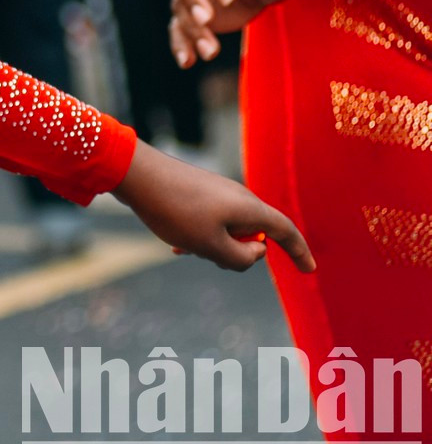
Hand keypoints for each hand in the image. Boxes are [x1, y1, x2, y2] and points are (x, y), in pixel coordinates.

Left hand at [112, 140, 314, 273]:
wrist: (135, 173)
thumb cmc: (174, 211)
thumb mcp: (211, 246)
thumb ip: (242, 259)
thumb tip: (257, 252)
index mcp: (250, 208)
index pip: (285, 232)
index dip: (299, 252)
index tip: (309, 270)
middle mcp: (239, 196)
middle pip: (253, 234)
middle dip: (237, 253)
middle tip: (206, 255)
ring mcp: (217, 192)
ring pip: (228, 230)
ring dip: (213, 246)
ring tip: (184, 245)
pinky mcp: (198, 190)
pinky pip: (209, 221)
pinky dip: (200, 236)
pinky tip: (177, 245)